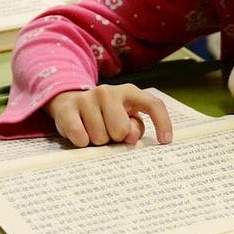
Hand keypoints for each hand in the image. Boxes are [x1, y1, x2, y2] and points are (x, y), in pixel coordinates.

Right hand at [46, 84, 172, 146]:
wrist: (70, 103)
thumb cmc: (105, 116)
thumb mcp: (124, 119)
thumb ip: (134, 128)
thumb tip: (130, 136)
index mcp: (129, 92)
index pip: (152, 104)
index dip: (162, 122)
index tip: (165, 141)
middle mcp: (108, 91)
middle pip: (121, 130)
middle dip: (116, 138)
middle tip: (109, 133)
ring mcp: (87, 98)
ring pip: (100, 137)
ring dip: (98, 141)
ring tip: (94, 131)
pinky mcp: (67, 109)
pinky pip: (80, 136)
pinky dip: (81, 142)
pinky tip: (81, 135)